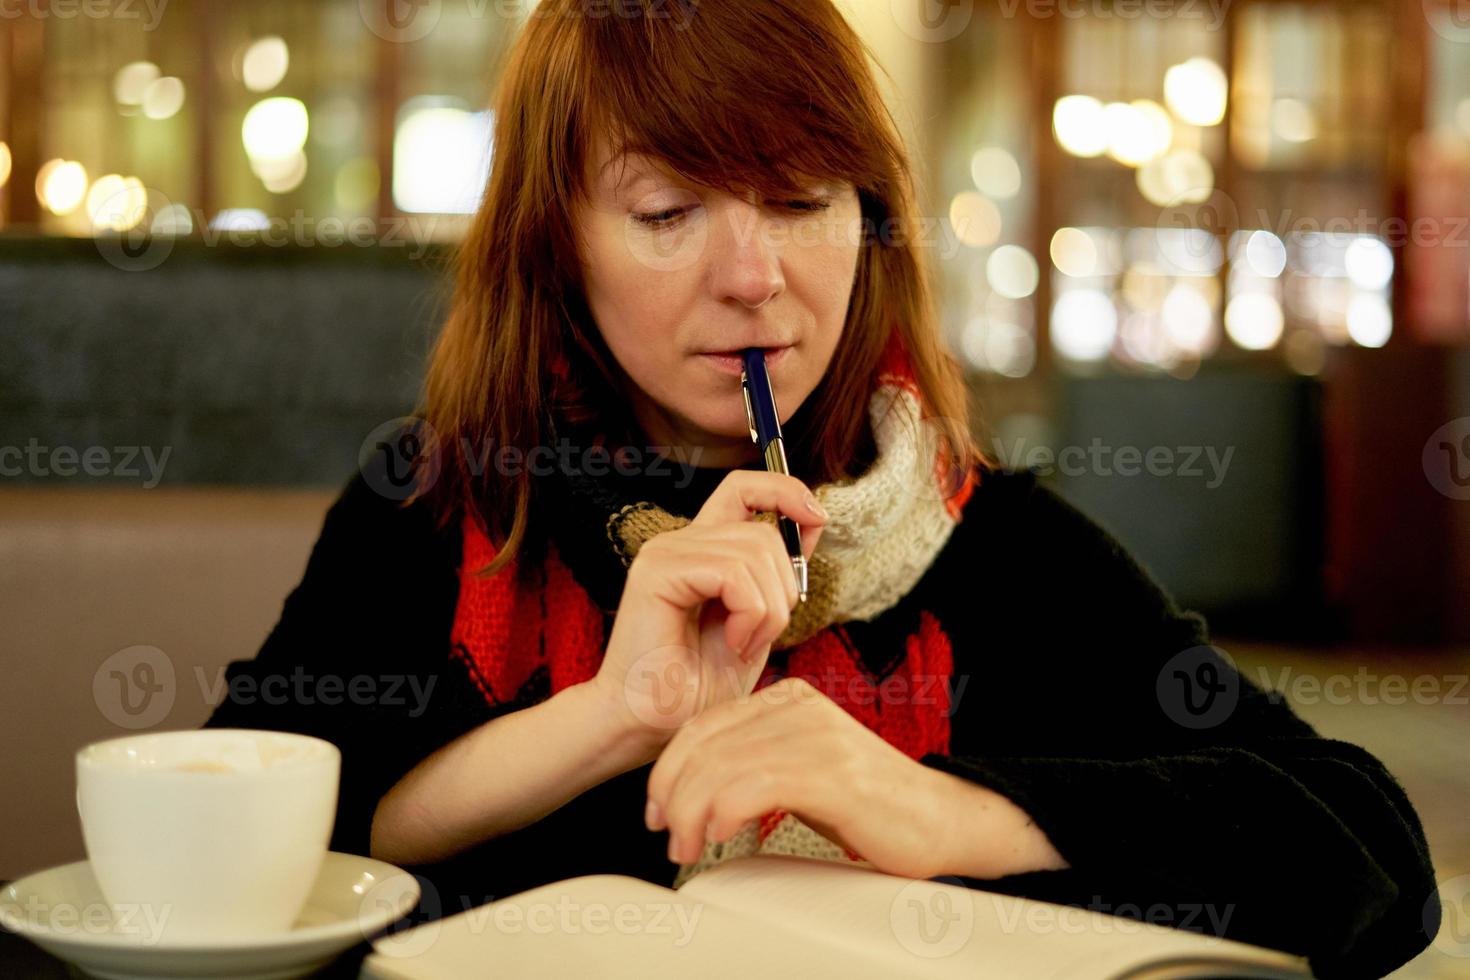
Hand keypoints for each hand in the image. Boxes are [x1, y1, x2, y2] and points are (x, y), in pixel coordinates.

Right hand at [590, 471, 826, 759]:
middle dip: (784, 587)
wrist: (649, 725)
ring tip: (743, 645)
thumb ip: (776, 574)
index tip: (817, 519)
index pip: (744, 488)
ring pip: (755, 551)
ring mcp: (665, 552)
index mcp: (700, 549)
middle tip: (761, 636)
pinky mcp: (657, 572)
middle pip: (764, 530)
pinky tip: (733, 644)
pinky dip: (750, 614)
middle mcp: (680, 542)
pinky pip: (733, 573)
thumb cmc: (697, 685)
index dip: (786, 491)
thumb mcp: (757, 622)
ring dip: (768, 609)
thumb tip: (812, 523)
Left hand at [643, 676, 955, 879]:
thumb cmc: (871, 804)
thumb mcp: (801, 770)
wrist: (941, 820)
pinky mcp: (832, 770)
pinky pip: (753, 784)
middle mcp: (800, 707)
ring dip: (691, 813)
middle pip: (705, 742)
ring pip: (721, 764)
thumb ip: (756, 762)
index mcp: (789, 699)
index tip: (657, 809)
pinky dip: (722, 812)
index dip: (669, 769)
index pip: (704, 723)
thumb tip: (693, 790)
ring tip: (687, 846)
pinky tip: (718, 834)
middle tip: (667, 835)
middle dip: (672, 794)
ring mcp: (817, 735)